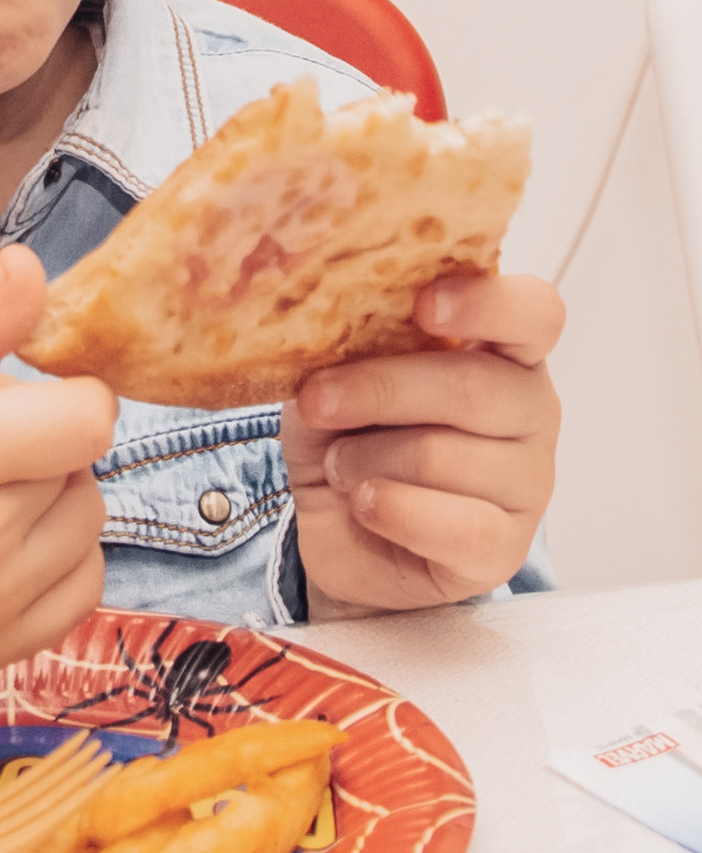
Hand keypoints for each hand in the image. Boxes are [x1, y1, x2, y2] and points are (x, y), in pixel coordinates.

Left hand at [281, 272, 563, 610]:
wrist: (345, 538)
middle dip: (380, 390)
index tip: (423, 306)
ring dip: (365, 459)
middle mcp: (530, 411)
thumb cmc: (354, 441)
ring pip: (444, 456)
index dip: (486, 303)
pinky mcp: (503, 549)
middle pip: (473, 385)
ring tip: (341, 466)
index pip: (534, 312)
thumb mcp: (335, 378)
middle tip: (318, 401)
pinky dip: (392, 509)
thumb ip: (346, 342)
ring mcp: (527, 483)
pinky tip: (364, 502)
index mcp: (501, 350)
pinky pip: (454, 526)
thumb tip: (317, 313)